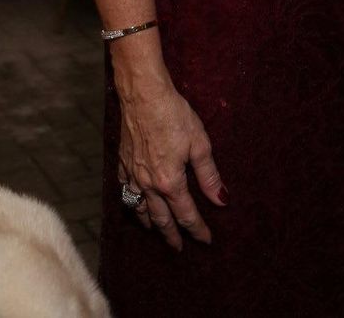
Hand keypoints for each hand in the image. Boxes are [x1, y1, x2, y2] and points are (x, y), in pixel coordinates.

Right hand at [118, 82, 227, 250]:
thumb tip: (221, 199)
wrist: (143, 96)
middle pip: (161, 218)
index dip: (198, 229)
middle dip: (172, 235)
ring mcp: (133, 175)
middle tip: (178, 248)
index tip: (206, 240)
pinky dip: (131, 201)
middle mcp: (149, 184)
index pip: (186, 214)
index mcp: (170, 182)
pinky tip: (135, 201)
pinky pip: (125, 190)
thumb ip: (209, 175)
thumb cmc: (174, 115)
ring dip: (149, 223)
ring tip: (157, 230)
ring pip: (140, 209)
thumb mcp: (200, 143)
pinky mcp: (122, 163)